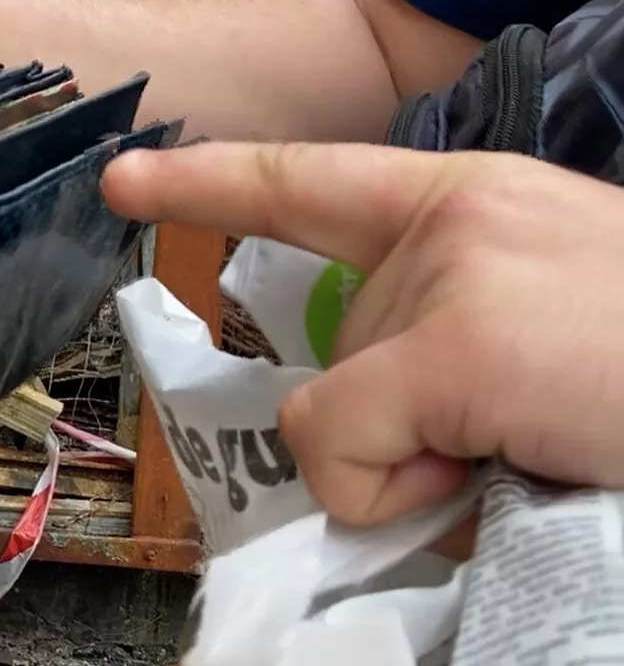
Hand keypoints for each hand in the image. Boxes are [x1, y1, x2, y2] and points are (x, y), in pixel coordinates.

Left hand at [102, 143, 623, 527]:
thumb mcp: (543, 329)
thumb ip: (441, 341)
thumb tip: (352, 438)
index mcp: (477, 204)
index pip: (315, 181)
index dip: (210, 177)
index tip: (123, 176)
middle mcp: (454, 221)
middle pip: (330, 356)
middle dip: (395, 431)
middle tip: (515, 436)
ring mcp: (452, 277)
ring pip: (326, 417)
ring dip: (410, 470)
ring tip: (529, 448)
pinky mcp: (457, 346)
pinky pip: (340, 450)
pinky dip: (395, 489)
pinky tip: (499, 463)